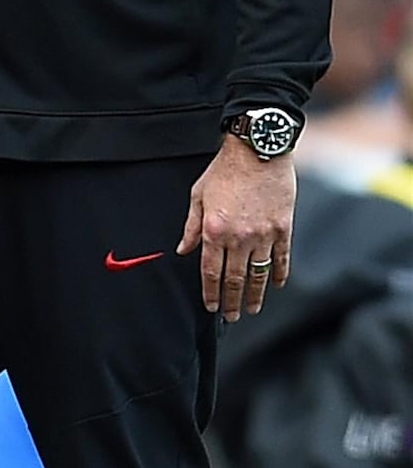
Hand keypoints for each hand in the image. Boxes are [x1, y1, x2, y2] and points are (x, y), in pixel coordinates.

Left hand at [176, 137, 295, 321]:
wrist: (258, 150)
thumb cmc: (224, 170)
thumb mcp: (198, 195)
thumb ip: (191, 226)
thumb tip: (183, 250)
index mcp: (214, 230)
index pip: (211, 271)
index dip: (211, 292)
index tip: (212, 306)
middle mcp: (239, 237)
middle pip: (236, 279)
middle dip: (233, 301)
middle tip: (233, 316)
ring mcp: (264, 235)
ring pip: (259, 274)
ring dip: (255, 295)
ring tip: (252, 309)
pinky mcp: (283, 229)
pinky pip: (282, 259)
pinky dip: (278, 275)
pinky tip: (275, 285)